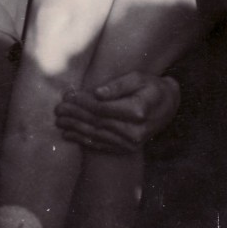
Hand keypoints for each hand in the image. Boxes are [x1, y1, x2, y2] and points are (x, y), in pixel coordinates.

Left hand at [54, 72, 180, 153]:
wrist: (168, 106)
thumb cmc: (151, 87)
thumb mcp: (138, 78)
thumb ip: (117, 85)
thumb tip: (97, 93)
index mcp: (138, 110)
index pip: (102, 108)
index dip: (83, 102)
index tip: (68, 95)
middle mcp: (135, 131)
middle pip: (97, 122)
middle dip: (75, 115)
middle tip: (58, 109)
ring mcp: (131, 143)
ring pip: (96, 135)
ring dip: (75, 128)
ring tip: (59, 121)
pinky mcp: (127, 149)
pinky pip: (101, 145)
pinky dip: (83, 140)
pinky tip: (69, 134)